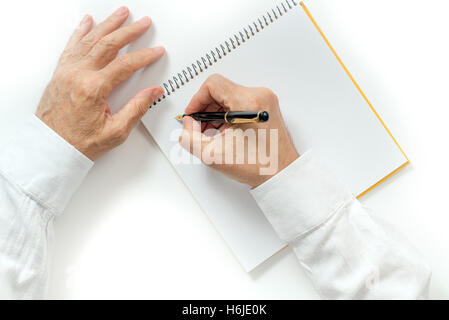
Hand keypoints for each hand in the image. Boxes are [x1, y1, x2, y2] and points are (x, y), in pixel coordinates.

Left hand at [36, 7, 164, 159]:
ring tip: (121, 14)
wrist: (51, 147)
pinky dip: (81, 31)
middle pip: (108, 44)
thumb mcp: (115, 131)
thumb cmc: (79, 142)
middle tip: (143, 23)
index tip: (156, 51)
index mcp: (92, 88)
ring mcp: (67, 71)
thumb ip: (137, 108)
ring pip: (90, 39)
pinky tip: (87, 22)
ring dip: (108, 24)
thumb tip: (153, 92)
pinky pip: (72, 45)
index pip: (124, 64)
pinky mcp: (60, 73)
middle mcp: (78, 75)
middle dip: (129, 31)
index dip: (144, 56)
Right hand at [179, 74, 298, 187]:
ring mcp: (265, 101)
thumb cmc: (259, 166)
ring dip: (216, 113)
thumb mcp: (213, 155)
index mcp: (248, 102)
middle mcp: (259, 96)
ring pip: (229, 97)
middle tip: (200, 127)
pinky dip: (227, 115)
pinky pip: (239, 103)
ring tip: (213, 133)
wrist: (281, 173)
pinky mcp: (266, 108)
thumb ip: (190, 138)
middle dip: (205, 109)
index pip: (213, 84)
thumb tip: (187, 125)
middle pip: (220, 90)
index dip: (197, 99)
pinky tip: (225, 132)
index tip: (193, 114)